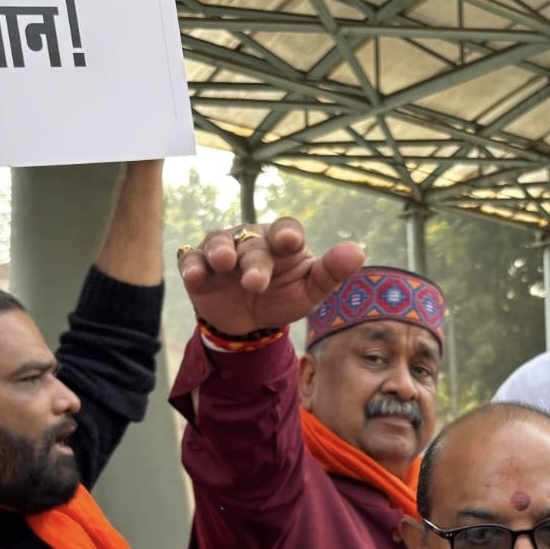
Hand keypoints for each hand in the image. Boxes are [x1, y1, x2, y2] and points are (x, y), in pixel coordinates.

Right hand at [178, 218, 365, 335]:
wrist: (249, 320)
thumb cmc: (284, 296)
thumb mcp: (310, 290)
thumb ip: (332, 272)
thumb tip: (358, 251)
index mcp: (282, 241)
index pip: (286, 229)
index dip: (287, 233)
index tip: (288, 241)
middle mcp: (251, 240)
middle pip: (253, 244)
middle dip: (255, 262)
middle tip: (256, 283)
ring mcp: (223, 250)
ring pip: (219, 243)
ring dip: (220, 251)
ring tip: (223, 263)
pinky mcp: (198, 266)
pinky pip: (191, 261)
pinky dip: (191, 267)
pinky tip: (195, 277)